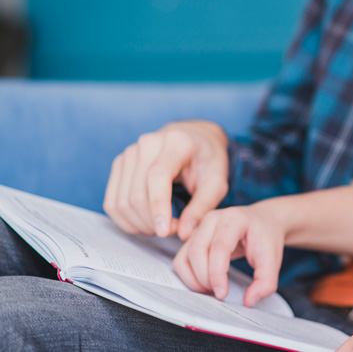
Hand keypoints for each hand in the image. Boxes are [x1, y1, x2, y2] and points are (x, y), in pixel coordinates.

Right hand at [104, 120, 228, 239]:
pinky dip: (127, 220)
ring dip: (140, 224)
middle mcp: (148, 144)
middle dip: (153, 221)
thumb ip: (203, 206)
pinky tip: (146, 223)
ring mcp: (129, 153)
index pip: (157, 176)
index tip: (164, 231)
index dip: (158, 206)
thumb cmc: (207, 161)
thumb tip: (185, 233)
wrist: (193, 140)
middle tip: (176, 230)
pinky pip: (112, 202)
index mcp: (176, 143)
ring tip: (164, 226)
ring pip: (121, 201)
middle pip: (137, 193)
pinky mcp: (119, 164)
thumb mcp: (217, 181)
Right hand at [173, 203, 284, 306]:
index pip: (219, 248)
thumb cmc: (265, 238)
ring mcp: (200, 227)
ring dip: (194, 280)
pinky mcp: (193, 238)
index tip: (223, 294)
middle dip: (205, 279)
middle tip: (219, 294)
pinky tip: (204, 284)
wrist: (262, 222)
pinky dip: (188, 277)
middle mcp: (213, 219)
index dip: (217, 274)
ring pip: (184, 257)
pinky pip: (181, 260)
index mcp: (234, 219)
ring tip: (212, 290)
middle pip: (197, 251)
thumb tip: (249, 301)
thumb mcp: (273, 259)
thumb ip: (266, 281)